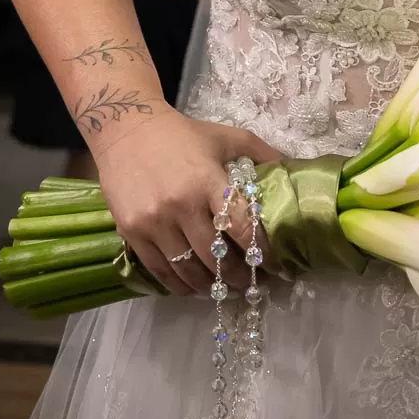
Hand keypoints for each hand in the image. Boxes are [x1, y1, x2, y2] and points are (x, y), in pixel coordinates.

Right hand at [92, 106, 283, 295]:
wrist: (125, 129)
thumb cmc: (183, 134)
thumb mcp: (226, 136)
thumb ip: (261, 153)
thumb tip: (293, 167)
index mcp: (208, 181)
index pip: (241, 227)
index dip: (262, 251)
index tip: (275, 266)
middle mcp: (180, 205)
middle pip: (216, 256)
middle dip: (238, 276)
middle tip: (251, 284)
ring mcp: (153, 222)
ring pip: (187, 269)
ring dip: (210, 286)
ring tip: (224, 289)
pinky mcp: (131, 232)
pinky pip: (159, 270)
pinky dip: (179, 285)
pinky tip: (194, 287)